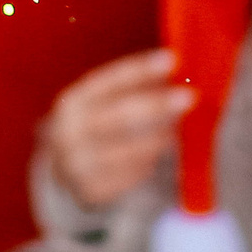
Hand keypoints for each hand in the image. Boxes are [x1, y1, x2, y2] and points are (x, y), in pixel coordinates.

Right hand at [41, 48, 191, 212]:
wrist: (61, 171)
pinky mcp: (91, 191)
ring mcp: (77, 163)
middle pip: (120, 114)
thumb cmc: (94, 128)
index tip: (172, 60)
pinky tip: (154, 158)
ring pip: (129, 150)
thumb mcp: (100, 105)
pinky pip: (130, 177)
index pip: (110, 80)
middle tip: (190, 96)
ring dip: (158, 139)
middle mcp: (69, 131)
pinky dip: (146, 166)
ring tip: (174, 133)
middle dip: (157, 104)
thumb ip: (131, 91)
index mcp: (73, 102)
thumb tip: (175, 74)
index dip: (141, 69)